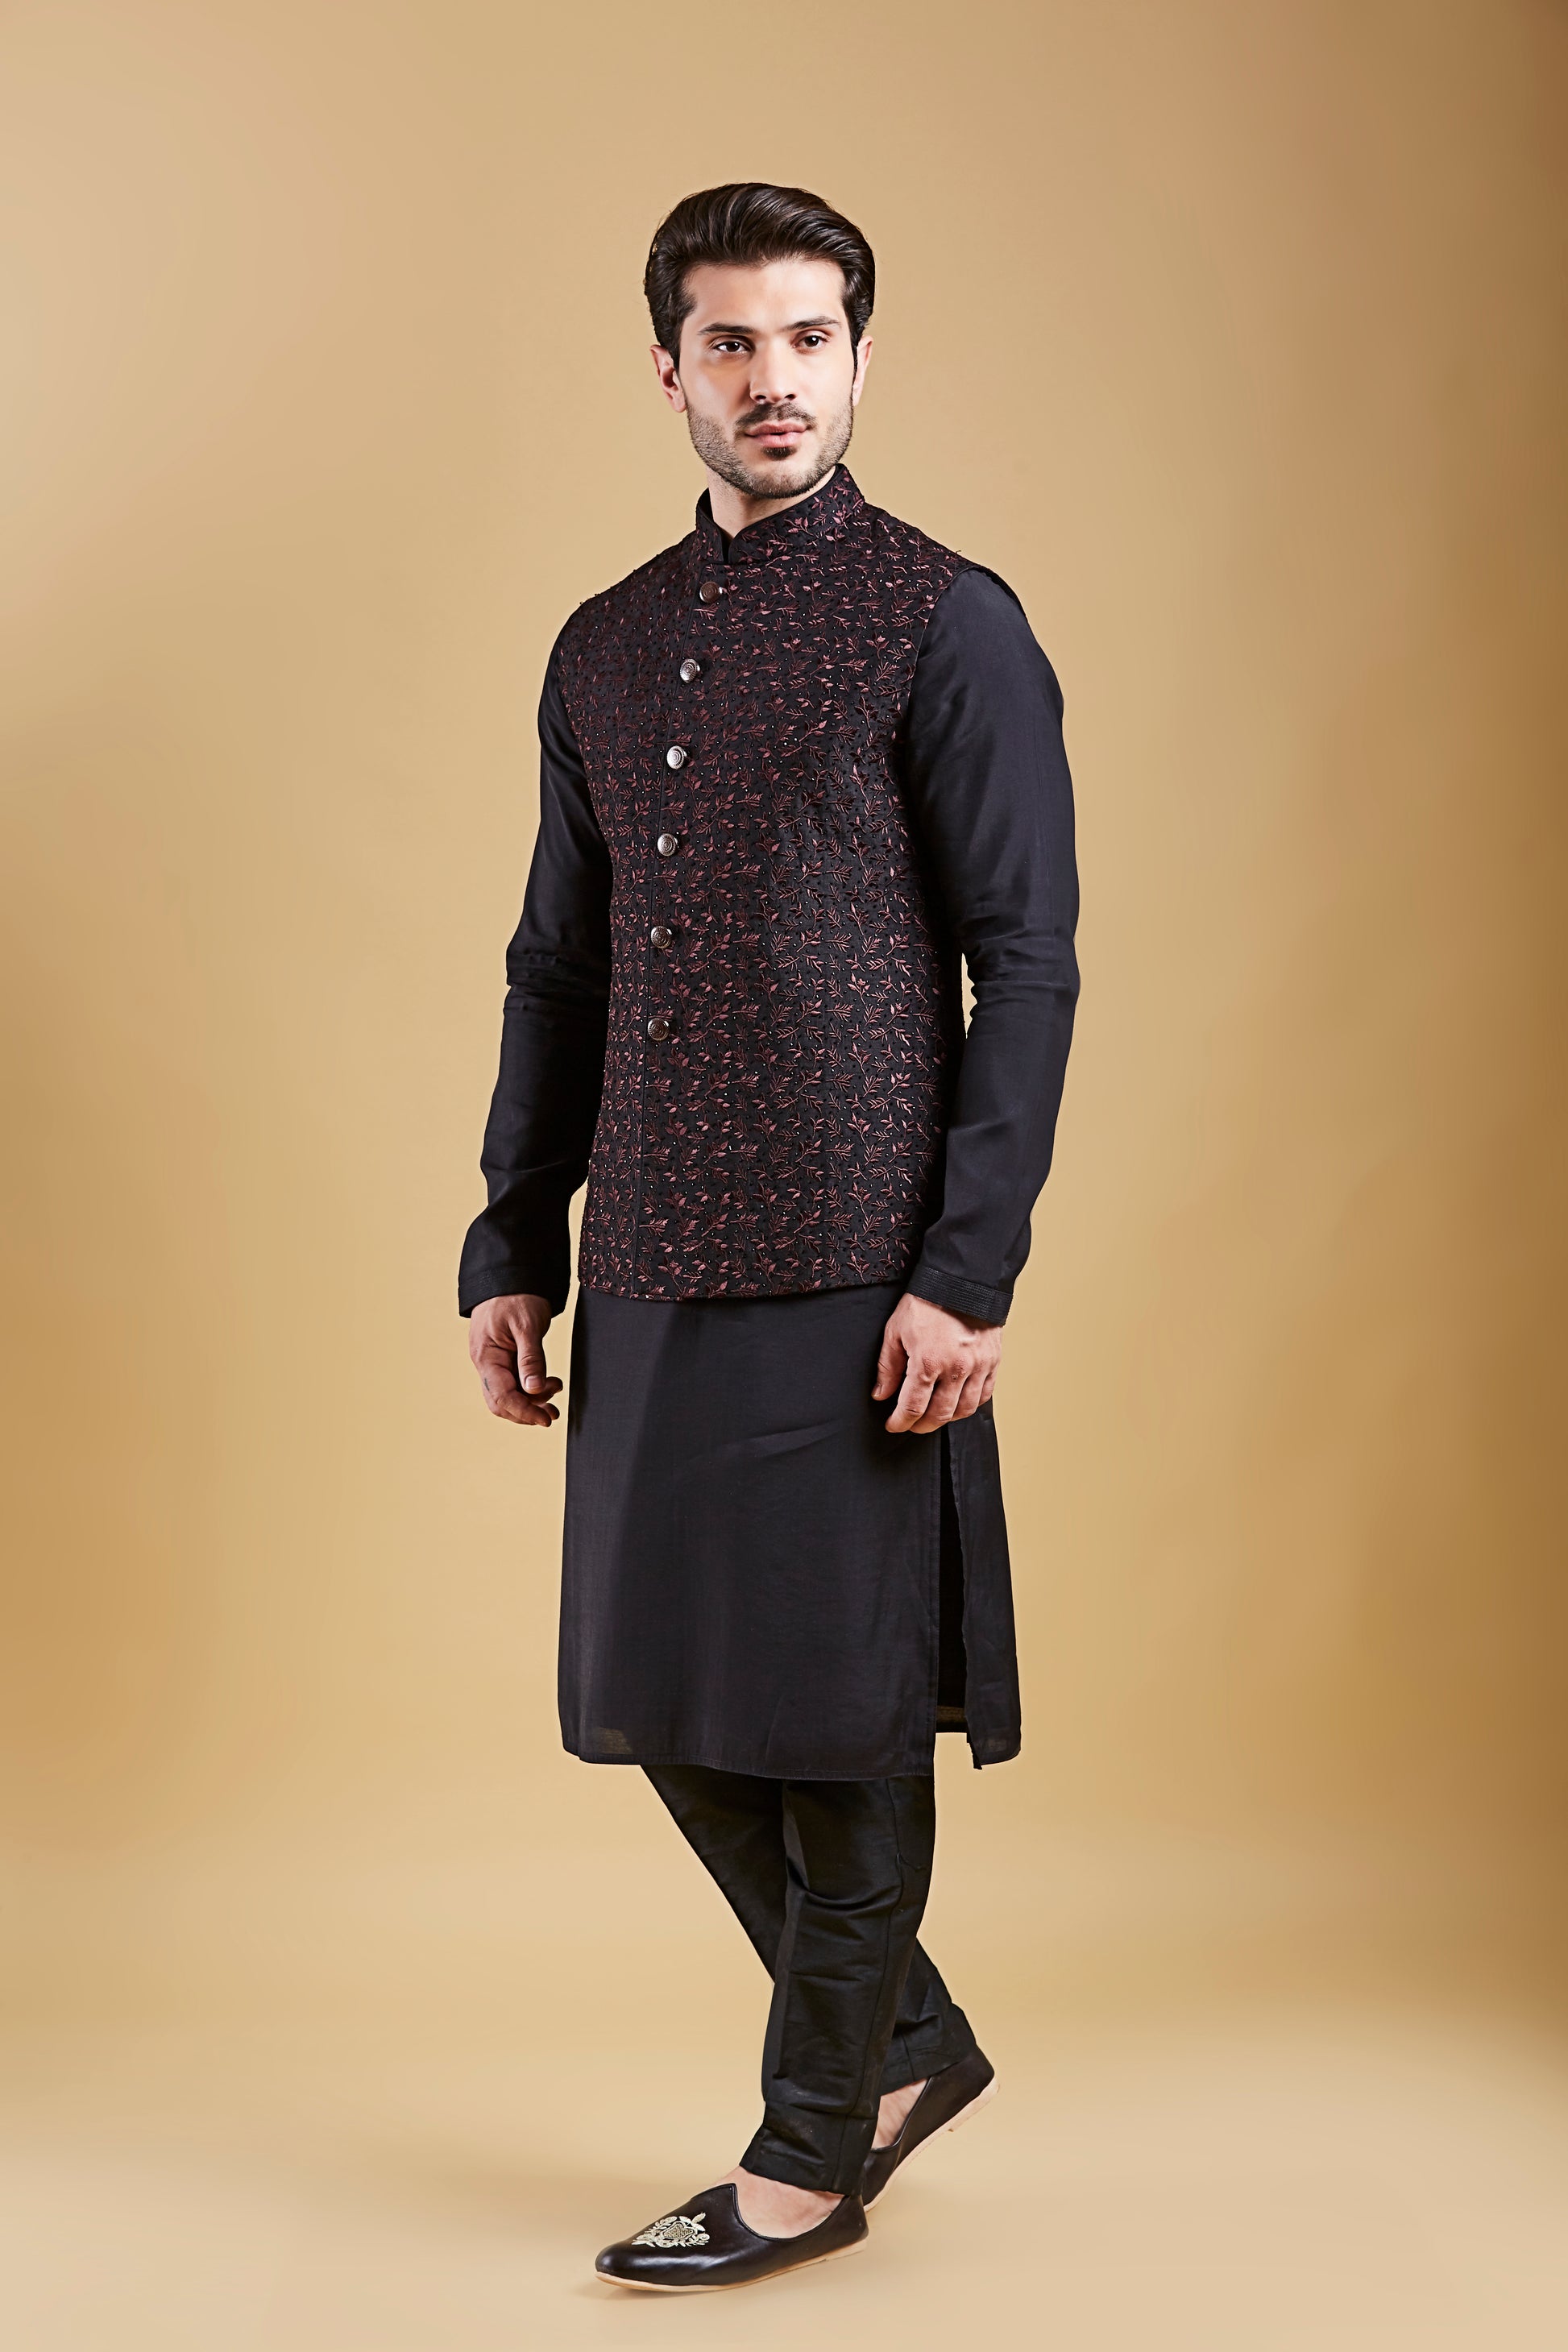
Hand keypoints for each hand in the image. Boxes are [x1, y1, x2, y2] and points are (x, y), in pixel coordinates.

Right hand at [469, 1293, 561, 1426]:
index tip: (546, 1419)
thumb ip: (531, 1359)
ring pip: (508, 1394)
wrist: (509, 1276)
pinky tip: (548, 1383)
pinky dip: (530, 1387)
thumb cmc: (516, 1295)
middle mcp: (485, 1363)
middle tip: (554, 1412)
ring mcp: (492, 1361)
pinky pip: (513, 1381)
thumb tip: (534, 1390)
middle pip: (502, 1402)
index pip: (502, 1396)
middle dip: (527, 1411)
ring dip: (532, 1400)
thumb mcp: (527, 1325)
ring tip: (556, 1389)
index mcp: (486, 1357)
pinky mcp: (502, 1357)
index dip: (525, 1411)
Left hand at [874, 1292, 1001, 1433]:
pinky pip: (984, 1395)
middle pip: (939, 1415)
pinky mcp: (993, 1361)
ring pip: (964, 1410)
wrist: (961, 1280)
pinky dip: (970, 1404)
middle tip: (911, 1424)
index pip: (912, 1408)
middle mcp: (956, 1369)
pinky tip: (958, 1402)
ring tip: (933, 1415)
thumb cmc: (926, 1303)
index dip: (900, 1422)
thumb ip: (888, 1367)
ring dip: (946, 1418)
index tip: (893, 1425)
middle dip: (921, 1425)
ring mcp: (978, 1367)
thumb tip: (881, 1395)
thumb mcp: (895, 1331)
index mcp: (928, 1362)